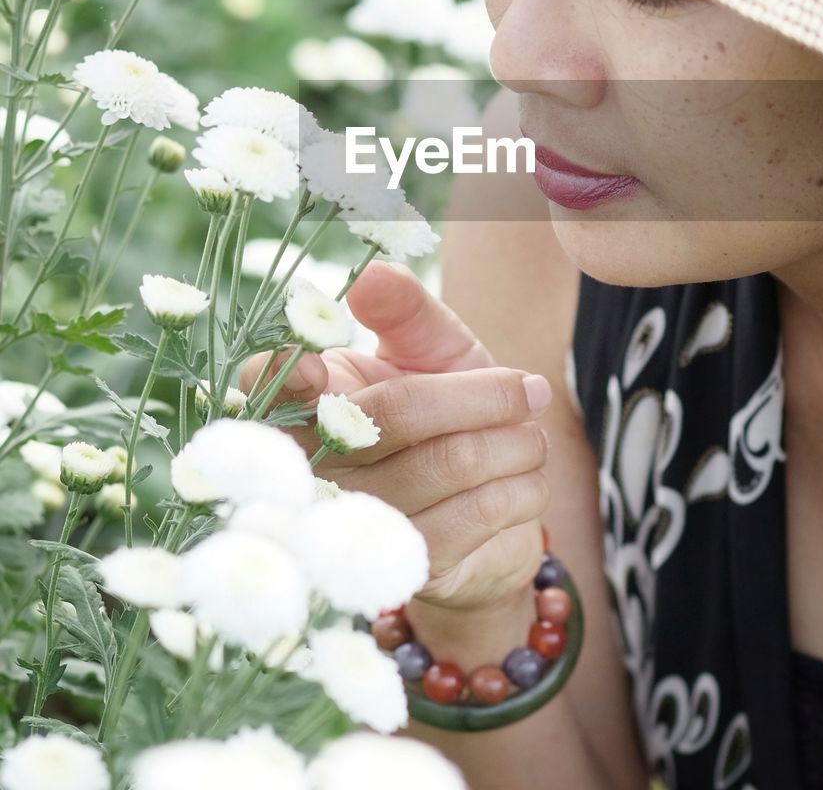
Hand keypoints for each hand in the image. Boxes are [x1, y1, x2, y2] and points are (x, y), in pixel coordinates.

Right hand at [239, 260, 552, 610]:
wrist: (490, 505)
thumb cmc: (447, 406)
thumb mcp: (432, 347)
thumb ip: (405, 309)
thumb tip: (372, 274)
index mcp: (314, 400)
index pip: (270, 388)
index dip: (284, 379)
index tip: (317, 367)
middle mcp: (321, 465)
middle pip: (398, 415)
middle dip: (482, 395)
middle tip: (533, 388)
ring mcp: (361, 521)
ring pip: (450, 462)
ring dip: (516, 442)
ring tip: (532, 434)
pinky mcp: (408, 566)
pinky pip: (480, 511)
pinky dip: (524, 485)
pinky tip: (527, 477)